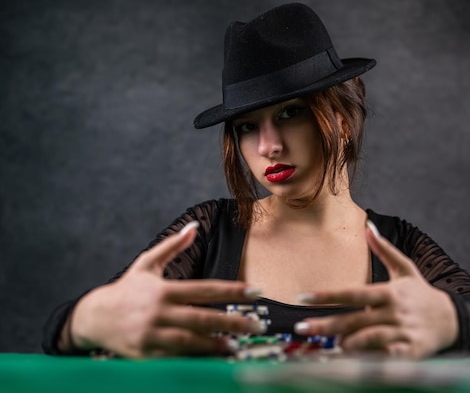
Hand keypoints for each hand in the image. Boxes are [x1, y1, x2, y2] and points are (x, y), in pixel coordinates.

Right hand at [66, 222, 264, 357]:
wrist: (92, 318)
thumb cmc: (126, 290)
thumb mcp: (146, 264)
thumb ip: (172, 247)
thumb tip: (194, 226)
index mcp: (164, 290)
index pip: (206, 289)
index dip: (233, 290)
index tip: (257, 292)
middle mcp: (159, 312)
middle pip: (204, 318)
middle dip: (234, 322)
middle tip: (259, 326)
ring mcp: (151, 335)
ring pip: (191, 342)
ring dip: (216, 345)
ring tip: (237, 347)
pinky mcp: (144, 355)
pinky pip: (174, 360)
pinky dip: (193, 361)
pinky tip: (212, 362)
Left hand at [294, 220, 458, 358]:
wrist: (453, 320)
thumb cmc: (422, 294)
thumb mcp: (406, 269)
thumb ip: (385, 249)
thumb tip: (367, 226)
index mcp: (389, 293)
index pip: (352, 293)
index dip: (327, 295)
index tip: (303, 297)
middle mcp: (393, 313)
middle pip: (353, 320)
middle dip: (325, 325)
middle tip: (301, 328)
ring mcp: (401, 333)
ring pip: (367, 340)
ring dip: (346, 343)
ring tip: (332, 345)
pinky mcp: (409, 352)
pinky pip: (384, 357)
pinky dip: (368, 359)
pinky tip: (353, 360)